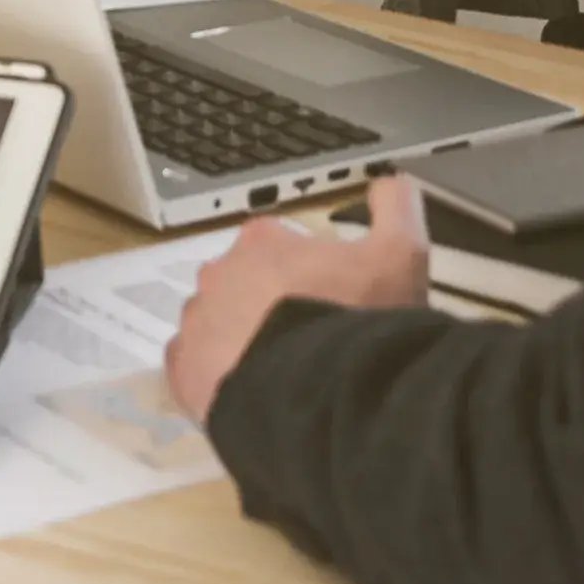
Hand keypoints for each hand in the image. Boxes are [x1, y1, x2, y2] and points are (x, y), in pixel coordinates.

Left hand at [165, 191, 433, 425]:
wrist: (321, 400)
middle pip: (247, 284)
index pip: (282, 247)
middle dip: (273, 306)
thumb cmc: (357, 322)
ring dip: (243, 341)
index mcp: (263, 241)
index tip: (335, 300)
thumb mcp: (400, 258)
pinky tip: (250, 392)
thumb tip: (388, 183)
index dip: (311, 274)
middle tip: (311, 340)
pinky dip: (216, 376)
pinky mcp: (183, 372)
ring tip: (284, 374)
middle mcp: (219, 273)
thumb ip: (397, 210)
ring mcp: (196, 323)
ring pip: (218, 325)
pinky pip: (195, 367)